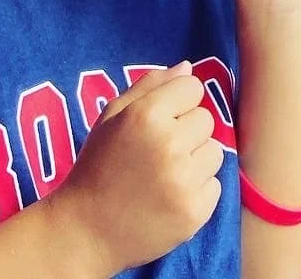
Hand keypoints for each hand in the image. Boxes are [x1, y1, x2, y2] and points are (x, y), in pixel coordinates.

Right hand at [52, 63, 222, 271]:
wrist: (85, 232)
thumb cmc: (97, 167)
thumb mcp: (111, 117)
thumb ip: (150, 86)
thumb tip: (187, 67)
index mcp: (147, 115)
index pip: (193, 88)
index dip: (177, 103)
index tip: (159, 121)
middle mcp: (169, 144)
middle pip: (206, 119)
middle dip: (186, 131)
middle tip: (158, 152)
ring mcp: (183, 181)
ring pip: (214, 151)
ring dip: (195, 160)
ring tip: (165, 175)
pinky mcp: (194, 213)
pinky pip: (215, 186)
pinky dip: (197, 192)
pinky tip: (170, 198)